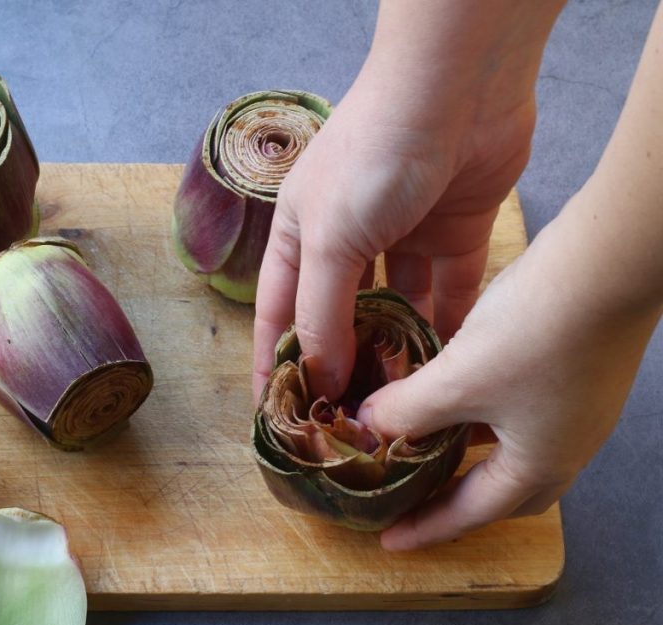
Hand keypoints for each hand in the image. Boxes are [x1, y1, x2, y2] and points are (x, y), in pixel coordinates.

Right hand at [252, 72, 535, 401]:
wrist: (456, 88)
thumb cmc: (373, 154)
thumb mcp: (330, 240)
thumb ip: (323, 313)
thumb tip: (323, 379)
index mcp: (300, 236)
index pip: (280, 315)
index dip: (276, 366)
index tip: (277, 419)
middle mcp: (347, 240)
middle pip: (340, 319)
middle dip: (343, 368)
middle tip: (351, 426)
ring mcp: (403, 236)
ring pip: (398, 311)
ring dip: (400, 353)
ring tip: (405, 405)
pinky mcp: (454, 232)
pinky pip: (450, 292)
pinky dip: (448, 326)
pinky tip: (451, 366)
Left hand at [360, 221, 660, 549]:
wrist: (607, 264)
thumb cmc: (535, 335)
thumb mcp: (457, 381)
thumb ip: (408, 412)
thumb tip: (368, 428)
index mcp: (539, 465)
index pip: (472, 513)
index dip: (426, 527)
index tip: (389, 542)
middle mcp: (565, 445)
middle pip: (504, 491)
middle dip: (457, 500)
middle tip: (413, 500)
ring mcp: (574, 406)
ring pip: (509, 445)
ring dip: (464, 447)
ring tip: (418, 442)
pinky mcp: (573, 368)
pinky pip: (516, 408)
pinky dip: (477, 409)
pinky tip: (448, 386)